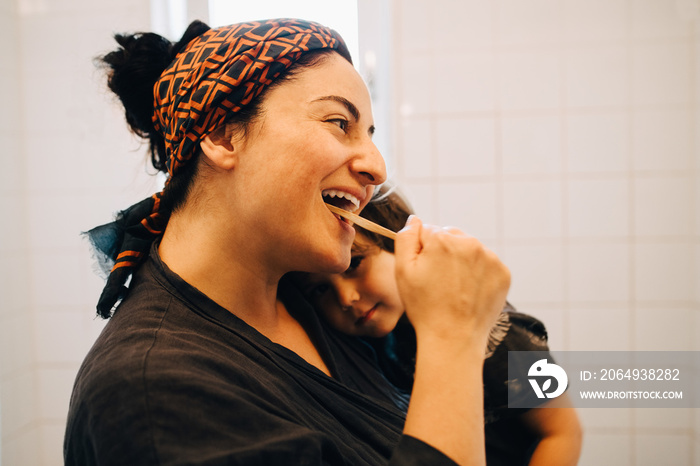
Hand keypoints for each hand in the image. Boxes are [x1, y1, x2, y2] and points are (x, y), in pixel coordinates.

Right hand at [394, 216, 509, 349]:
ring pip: (469, 249)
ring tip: (454, 289)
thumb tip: (415, 220)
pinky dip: (478, 274)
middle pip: (451, 236)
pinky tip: (469, 292)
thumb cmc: (424, 307)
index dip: (422, 252)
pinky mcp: (503, 272)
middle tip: (438, 281)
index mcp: (442, 238)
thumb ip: (405, 238)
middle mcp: (469, 242)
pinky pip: (486, 264)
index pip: (428, 231)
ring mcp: (490, 257)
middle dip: (444, 252)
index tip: (424, 272)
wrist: (453, 339)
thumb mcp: (402, 271)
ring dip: (462, 262)